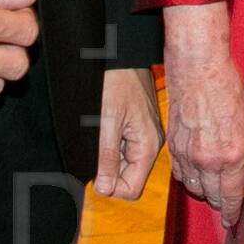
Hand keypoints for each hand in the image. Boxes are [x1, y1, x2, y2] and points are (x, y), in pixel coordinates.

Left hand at [93, 66, 163, 200]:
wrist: (120, 53)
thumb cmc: (116, 80)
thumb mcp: (107, 121)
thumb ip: (107, 157)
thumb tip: (105, 189)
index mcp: (148, 145)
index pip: (131, 188)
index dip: (110, 185)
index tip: (94, 169)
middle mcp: (150, 143)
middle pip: (127, 177)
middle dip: (107, 169)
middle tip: (93, 147)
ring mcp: (143, 135)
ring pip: (122, 163)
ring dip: (106, 156)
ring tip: (98, 131)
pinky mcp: (136, 126)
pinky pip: (122, 147)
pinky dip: (108, 144)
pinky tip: (102, 125)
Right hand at [162, 2, 243, 228]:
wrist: (198, 69)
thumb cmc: (226, 90)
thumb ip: (242, 155)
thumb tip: (240, 177)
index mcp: (233, 155)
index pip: (232, 196)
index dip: (233, 212)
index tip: (234, 221)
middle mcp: (209, 160)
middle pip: (213, 196)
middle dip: (221, 203)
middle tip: (226, 206)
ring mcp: (188, 154)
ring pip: (194, 188)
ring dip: (203, 192)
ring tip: (211, 191)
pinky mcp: (173, 147)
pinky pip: (179, 173)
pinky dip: (188, 178)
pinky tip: (195, 176)